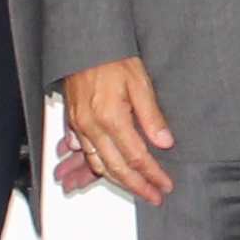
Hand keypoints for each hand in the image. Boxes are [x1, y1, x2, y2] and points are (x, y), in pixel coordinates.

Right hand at [61, 56, 174, 203]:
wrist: (84, 44)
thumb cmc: (112, 57)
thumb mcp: (140, 82)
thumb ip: (152, 116)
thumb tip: (165, 142)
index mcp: (111, 117)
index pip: (137, 157)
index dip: (153, 175)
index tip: (165, 185)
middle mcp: (92, 126)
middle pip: (116, 169)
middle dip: (137, 187)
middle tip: (153, 196)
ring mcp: (80, 126)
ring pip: (98, 165)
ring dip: (118, 181)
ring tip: (136, 188)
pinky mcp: (73, 123)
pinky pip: (86, 153)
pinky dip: (99, 167)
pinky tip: (110, 172)